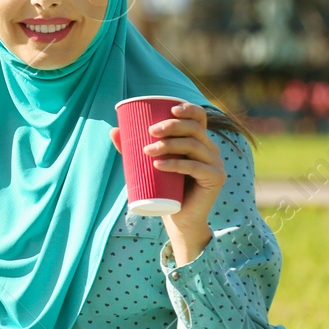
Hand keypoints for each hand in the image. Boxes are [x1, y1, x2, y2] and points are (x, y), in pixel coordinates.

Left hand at [110, 101, 224, 264]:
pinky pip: (196, 167)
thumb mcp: (149, 165)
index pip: (199, 117)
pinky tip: (159, 165)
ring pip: (193, 146)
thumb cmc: (165, 189)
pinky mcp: (215, 178)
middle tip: (150, 132)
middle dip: (171, 126)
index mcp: (199, 141)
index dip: (188, 109)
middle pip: (194, 129)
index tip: (169, 109)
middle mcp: (211, 149)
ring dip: (169, 145)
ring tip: (147, 151)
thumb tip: (113, 131)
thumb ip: (133, 149)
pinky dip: (176, 164)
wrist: (179, 219)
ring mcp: (215, 164)